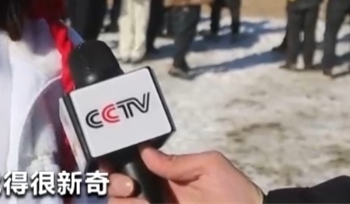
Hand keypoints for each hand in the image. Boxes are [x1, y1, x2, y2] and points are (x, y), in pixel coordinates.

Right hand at [106, 147, 263, 203]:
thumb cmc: (238, 194)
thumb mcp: (211, 166)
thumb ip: (178, 160)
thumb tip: (146, 152)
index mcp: (166, 178)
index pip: (132, 168)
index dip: (116, 162)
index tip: (111, 160)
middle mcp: (156, 196)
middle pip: (117, 188)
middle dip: (113, 182)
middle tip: (129, 185)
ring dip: (119, 198)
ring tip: (135, 198)